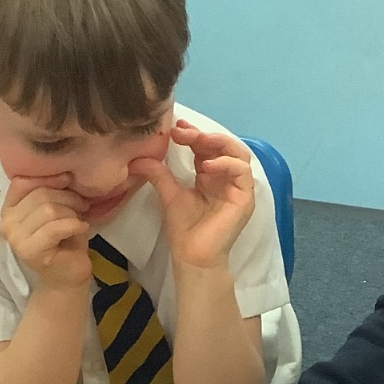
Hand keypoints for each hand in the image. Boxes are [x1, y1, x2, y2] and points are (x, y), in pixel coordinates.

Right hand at [0, 179, 92, 290]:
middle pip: (39, 195)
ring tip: (79, 220)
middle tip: (82, 205)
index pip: (22, 182)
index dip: (47, 177)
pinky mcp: (30, 251)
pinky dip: (74, 224)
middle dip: (67, 197)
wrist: (67, 276)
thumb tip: (64, 174)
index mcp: (9, 209)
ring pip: (48, 210)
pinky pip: (55, 228)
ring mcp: (16, 239)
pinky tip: (82, 228)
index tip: (67, 180)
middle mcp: (7, 223)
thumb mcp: (56, 210)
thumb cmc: (63, 241)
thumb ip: (51, 192)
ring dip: (71, 212)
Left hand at [131, 121, 254, 270]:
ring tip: (199, 140)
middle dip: (204, 135)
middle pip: (224, 146)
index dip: (193, 134)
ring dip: (220, 143)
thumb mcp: (169, 194)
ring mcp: (238, 187)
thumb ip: (159, 174)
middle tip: (184, 131)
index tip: (175, 127)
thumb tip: (138, 158)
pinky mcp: (245, 198)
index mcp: (210, 175)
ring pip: (239, 154)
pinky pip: (242, 172)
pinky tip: (207, 165)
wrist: (192, 255)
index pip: (206, 147)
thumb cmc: (184, 228)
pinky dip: (227, 164)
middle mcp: (226, 177)